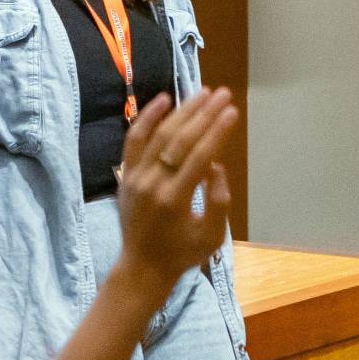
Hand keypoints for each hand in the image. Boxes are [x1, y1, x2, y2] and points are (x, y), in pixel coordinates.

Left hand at [115, 88, 237, 291]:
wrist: (141, 267)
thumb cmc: (182, 254)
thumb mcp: (212, 237)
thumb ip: (218, 201)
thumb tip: (216, 165)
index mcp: (175, 200)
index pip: (200, 155)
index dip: (218, 131)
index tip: (232, 111)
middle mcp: (152, 184)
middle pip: (180, 139)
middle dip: (204, 113)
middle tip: (223, 94)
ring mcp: (135, 177)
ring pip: (159, 135)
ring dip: (182, 111)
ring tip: (202, 92)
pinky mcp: (126, 175)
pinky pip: (134, 140)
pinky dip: (147, 118)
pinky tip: (164, 99)